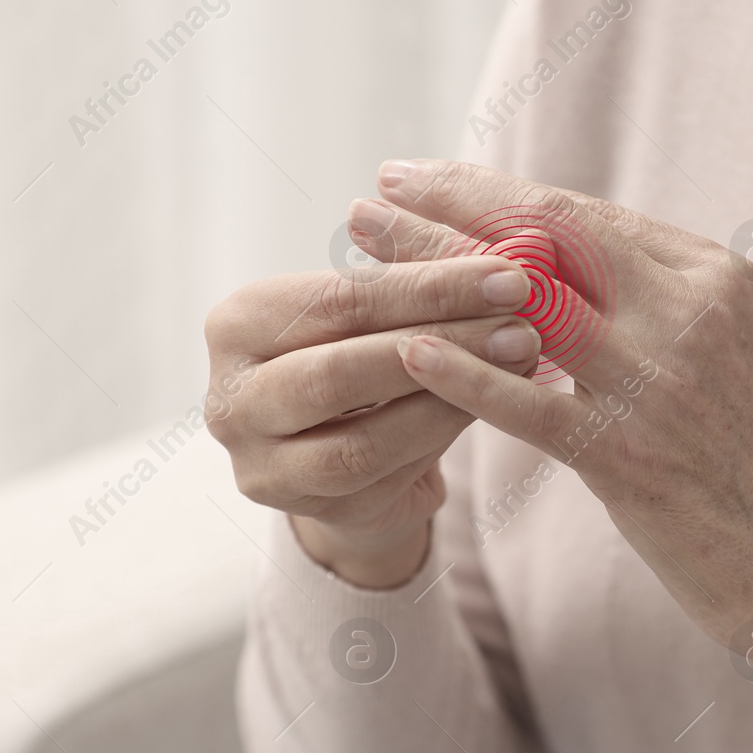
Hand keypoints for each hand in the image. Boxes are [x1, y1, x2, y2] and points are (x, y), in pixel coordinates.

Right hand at [203, 225, 541, 587]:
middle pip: (340, 370)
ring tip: (518, 360)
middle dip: (441, 340)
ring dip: (449, 398)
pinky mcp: (304, 511)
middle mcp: (230, 397)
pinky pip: (381, 476)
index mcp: (237, 323)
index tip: (508, 272)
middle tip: (521, 321)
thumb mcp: (374, 316)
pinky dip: (440, 436)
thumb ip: (411, 283)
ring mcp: (260, 463)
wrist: (352, 462)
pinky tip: (492, 407)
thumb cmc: (366, 364)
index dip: (428, 286)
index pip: (338, 299)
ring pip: (361, 436)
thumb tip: (498, 241)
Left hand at [363, 159, 752, 738]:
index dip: (494, 191)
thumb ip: (655, 308)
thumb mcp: (726, 357)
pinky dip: (462, 375)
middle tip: (375, 193)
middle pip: (546, 238)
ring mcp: (664, 382)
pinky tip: (404, 350)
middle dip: (450, 209)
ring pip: (525, 308)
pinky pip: (530, 403)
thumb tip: (558, 273)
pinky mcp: (635, 456)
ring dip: (434, 273)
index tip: (427, 177)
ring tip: (364, 251)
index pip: (582, 215)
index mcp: (717, 277)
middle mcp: (693, 311)